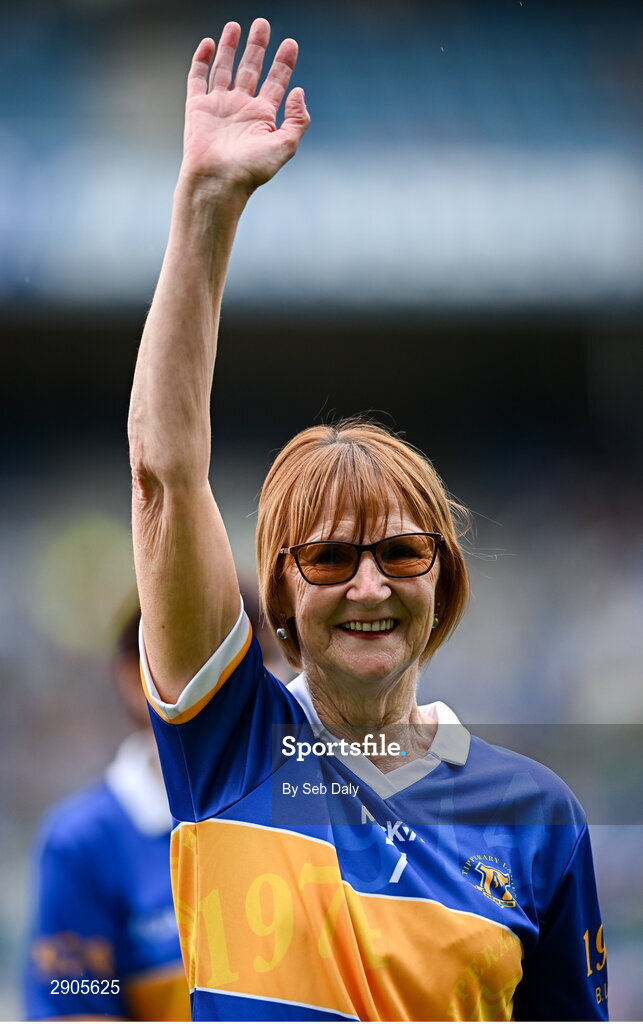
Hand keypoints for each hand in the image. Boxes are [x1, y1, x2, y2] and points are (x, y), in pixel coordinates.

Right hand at [181, 19, 309, 195]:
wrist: (218, 181)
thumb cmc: (251, 170)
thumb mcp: (285, 145)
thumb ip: (298, 119)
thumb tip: (299, 92)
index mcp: (263, 117)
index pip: (276, 83)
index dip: (284, 63)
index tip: (290, 44)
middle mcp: (242, 108)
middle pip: (251, 69)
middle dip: (257, 46)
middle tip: (263, 24)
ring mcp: (219, 106)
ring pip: (225, 68)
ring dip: (230, 47)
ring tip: (235, 25)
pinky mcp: (197, 107)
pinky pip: (198, 78)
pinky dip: (202, 60)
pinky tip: (210, 43)